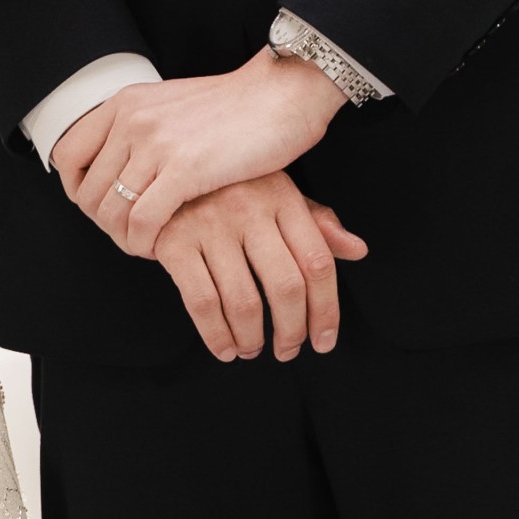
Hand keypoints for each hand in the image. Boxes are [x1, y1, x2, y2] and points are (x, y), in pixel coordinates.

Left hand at [56, 49, 347, 255]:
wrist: (284, 93)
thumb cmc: (237, 109)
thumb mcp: (172, 107)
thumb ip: (141, 130)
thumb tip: (117, 167)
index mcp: (125, 103)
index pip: (66, 156)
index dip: (77, 190)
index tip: (104, 206)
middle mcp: (132, 120)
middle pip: (87, 193)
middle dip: (106, 224)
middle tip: (131, 235)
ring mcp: (156, 143)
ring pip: (111, 212)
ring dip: (124, 239)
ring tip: (147, 245)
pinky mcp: (184, 169)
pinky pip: (141, 223)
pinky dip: (144, 244)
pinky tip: (161, 248)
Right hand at [152, 174, 368, 361]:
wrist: (161, 168)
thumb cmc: (227, 186)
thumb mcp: (275, 193)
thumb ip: (315, 224)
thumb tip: (357, 250)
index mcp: (282, 197)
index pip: (317, 263)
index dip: (326, 310)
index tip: (323, 340)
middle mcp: (249, 208)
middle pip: (286, 287)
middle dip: (291, 331)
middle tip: (287, 350)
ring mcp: (209, 225)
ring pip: (244, 302)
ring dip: (251, 339)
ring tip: (252, 349)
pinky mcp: (174, 243)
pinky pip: (202, 303)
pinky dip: (216, 336)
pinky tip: (224, 347)